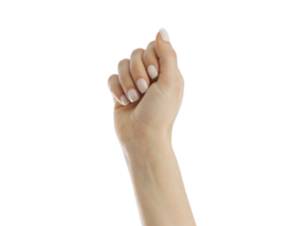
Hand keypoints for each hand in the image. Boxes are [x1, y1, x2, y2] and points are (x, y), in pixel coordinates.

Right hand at [108, 30, 182, 151]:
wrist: (143, 139)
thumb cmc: (159, 114)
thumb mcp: (169, 82)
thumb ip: (167, 55)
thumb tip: (162, 31)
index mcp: (167, 73)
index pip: (153, 46)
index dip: (151, 57)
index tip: (155, 75)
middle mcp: (151, 77)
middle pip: (136, 53)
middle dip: (138, 71)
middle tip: (145, 90)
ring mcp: (134, 84)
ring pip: (122, 64)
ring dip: (127, 82)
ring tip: (134, 99)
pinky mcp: (121, 93)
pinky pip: (111, 78)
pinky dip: (116, 89)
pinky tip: (124, 102)